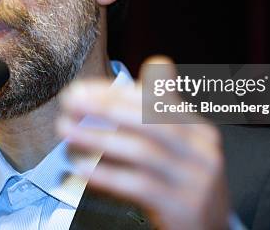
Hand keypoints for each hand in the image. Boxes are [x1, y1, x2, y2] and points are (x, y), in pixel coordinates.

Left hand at [57, 56, 229, 229]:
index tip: (82, 89)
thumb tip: (157, 63)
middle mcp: (201, 151)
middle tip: (70, 102)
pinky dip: (108, 174)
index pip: (156, 99)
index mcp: (199, 130)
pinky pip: (139, 185)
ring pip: (141, 151)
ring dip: (98, 138)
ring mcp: (194, 180)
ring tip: (67, 131)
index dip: (117, 92)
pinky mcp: (181, 206)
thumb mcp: (185, 145)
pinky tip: (83, 168)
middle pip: (149, 120)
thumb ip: (165, 110)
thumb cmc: (187, 184)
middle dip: (105, 107)